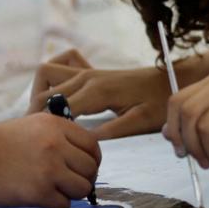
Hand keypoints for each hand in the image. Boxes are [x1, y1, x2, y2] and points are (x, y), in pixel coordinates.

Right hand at [0, 113, 101, 207]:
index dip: (92, 160)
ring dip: (72, 194)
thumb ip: (57, 136)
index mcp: (55, 126)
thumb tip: (82, 157)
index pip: (92, 145)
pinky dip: (57, 205)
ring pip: (82, 188)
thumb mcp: (30, 126)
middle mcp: (56, 145)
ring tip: (56, 192)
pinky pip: (64, 205)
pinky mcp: (38, 192)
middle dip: (83, 179)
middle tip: (70, 184)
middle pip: (90, 169)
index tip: (84, 168)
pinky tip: (43, 200)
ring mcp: (49, 169)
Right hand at [28, 49, 170, 138]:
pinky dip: (54, 77)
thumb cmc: (160, 103)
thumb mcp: (140, 122)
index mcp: (97, 91)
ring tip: (44, 117)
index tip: (42, 142)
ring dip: (40, 92)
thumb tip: (83, 140)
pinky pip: (62, 64)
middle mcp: (87, 77)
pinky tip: (60, 96)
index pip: (57, 106)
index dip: (45, 124)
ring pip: (47, 73)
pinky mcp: (92, 71)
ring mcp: (88, 72)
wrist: (172, 80)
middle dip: (35, 112)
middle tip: (37, 135)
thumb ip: (112, 131)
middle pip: (45, 90)